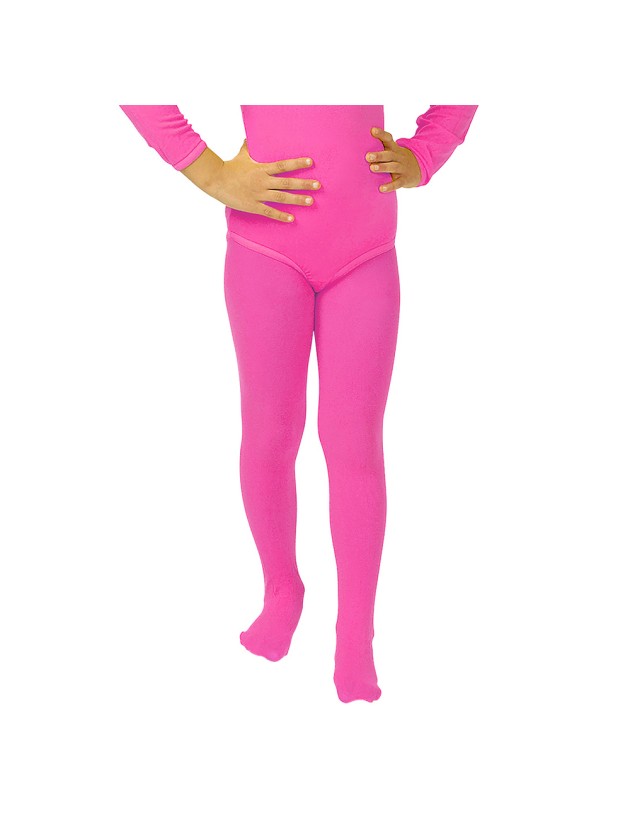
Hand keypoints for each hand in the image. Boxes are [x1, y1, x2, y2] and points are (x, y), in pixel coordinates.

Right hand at [204, 139, 320, 222]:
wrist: (216, 180)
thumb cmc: (229, 167)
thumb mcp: (242, 155)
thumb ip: (248, 146)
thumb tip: (249, 135)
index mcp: (262, 168)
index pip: (284, 165)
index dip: (298, 164)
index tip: (311, 163)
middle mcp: (263, 181)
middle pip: (287, 182)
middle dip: (304, 184)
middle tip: (318, 185)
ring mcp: (258, 194)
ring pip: (282, 198)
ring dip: (297, 200)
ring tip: (311, 202)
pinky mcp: (253, 206)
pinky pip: (269, 212)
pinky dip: (281, 216)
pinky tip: (292, 218)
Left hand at [365, 126, 421, 190]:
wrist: (418, 170)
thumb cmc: (398, 160)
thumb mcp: (393, 152)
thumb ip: (381, 150)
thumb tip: (358, 149)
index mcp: (394, 149)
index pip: (388, 139)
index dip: (381, 134)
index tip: (372, 130)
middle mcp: (399, 157)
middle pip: (389, 154)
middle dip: (379, 155)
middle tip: (368, 156)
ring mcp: (402, 168)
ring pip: (393, 167)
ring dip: (383, 167)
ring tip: (372, 168)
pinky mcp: (404, 179)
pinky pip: (397, 183)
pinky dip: (390, 186)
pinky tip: (381, 188)